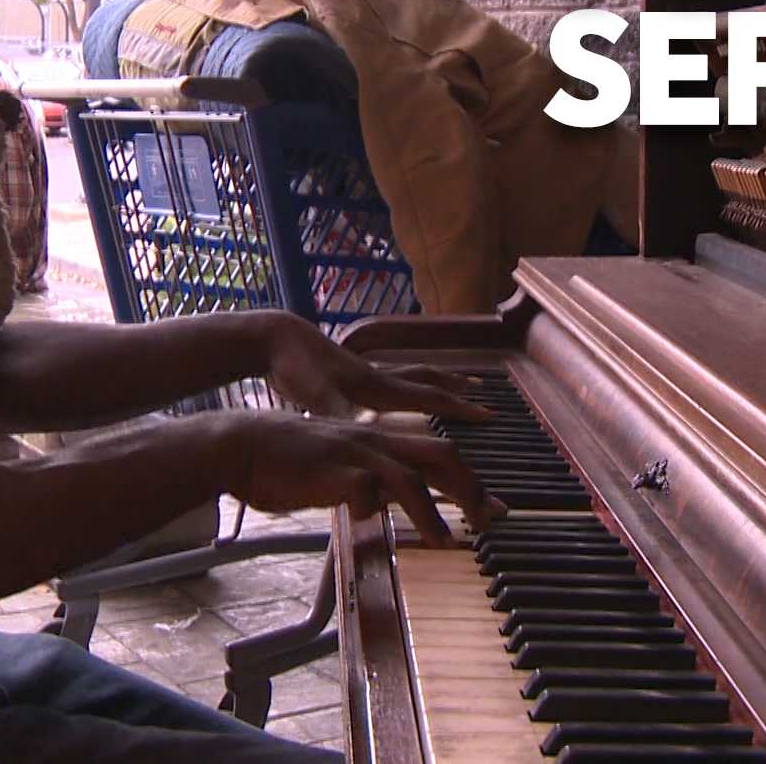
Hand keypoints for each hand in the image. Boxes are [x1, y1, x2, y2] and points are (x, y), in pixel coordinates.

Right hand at [210, 411, 504, 546]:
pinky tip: (371, 523)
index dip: (470, 481)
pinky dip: (375, 507)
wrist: (240, 445)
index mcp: (377, 440)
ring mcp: (353, 453)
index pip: (438, 454)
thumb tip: (379, 505)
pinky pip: (366, 489)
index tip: (493, 509)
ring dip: (433, 512)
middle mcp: (373, 441)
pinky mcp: (330, 470)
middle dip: (472, 488)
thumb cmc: (284, 460)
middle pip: (441, 455)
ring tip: (448, 542)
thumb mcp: (334, 469)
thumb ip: (361, 484)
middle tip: (491, 520)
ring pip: (411, 476)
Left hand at [256, 311, 490, 421]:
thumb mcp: (319, 397)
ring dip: (435, 380)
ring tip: (454, 383)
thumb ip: (345, 413)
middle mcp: (377, 378)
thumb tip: (375, 426)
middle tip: (484, 394)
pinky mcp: (348, 375)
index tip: (490, 414)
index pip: (430, 398)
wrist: (274, 340)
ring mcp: (363, 374)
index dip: (460, 408)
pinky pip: (390, 379)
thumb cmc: (296, 369)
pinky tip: (398, 393)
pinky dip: (405, 384)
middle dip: (457, 389)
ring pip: (410, 375)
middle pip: (427, 381)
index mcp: (377, 387)